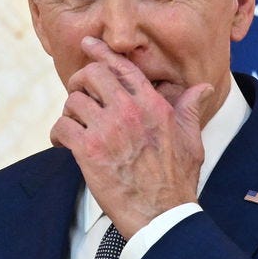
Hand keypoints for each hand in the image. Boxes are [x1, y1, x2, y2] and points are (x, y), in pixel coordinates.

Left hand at [48, 37, 213, 237]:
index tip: (88, 44)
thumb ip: (189, 110)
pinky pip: (61, 127)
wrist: (161, 214)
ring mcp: (108, 129)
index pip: (124, 67)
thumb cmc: (176, 181)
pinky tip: (62, 143)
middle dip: (80, 82)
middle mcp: (130, 111)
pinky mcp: (88, 150)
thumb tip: (201, 88)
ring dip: (69, 113)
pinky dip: (57, 134)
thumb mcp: (191, 140)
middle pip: (93, 75)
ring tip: (73, 127)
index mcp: (154, 105)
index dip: (102, 52)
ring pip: (73, 101)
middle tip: (78, 95)